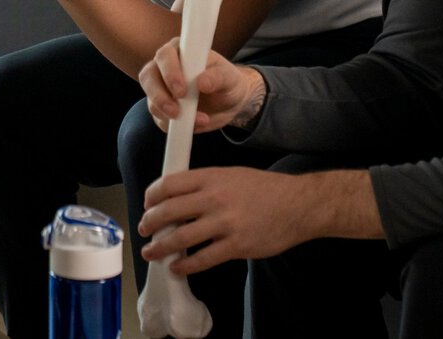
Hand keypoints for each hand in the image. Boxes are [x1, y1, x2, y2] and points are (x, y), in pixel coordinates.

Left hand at [137, 167, 318, 273]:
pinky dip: (185, 266)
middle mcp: (214, 198)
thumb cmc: (265, 188)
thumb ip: (205, 184)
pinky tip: (177, 268)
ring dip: (160, 247)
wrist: (298, 205)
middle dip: (150, 223)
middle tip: (144, 229)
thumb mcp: (231, 175)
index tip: (147, 204)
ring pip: (181, 238)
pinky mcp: (236, 246)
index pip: (169, 184)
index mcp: (211, 177)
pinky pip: (203, 259)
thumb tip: (177, 197)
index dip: (152, 196)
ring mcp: (225, 223)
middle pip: (169, 211)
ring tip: (151, 252)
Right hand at [139, 38, 263, 133]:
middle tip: (176, 111)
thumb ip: (218, 77)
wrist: (229, 102)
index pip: (165, 56)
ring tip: (198, 121)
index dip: (169, 72)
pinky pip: (159, 119)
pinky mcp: (162, 109)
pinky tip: (193, 126)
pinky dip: (173, 125)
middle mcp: (164, 68)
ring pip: (151, 100)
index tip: (182, 91)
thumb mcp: (229, 78)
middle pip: (148, 77)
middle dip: (160, 96)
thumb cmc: (227, 82)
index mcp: (179, 52)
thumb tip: (202, 82)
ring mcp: (160, 89)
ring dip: (168, 115)